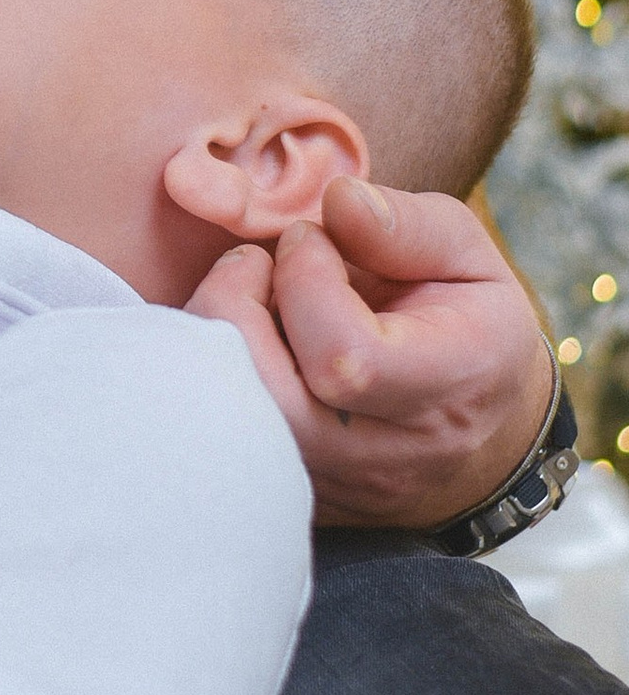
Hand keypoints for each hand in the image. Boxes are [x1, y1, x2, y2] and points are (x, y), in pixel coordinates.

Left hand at [184, 177, 554, 530]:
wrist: (480, 428)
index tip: (309, 240)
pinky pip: (224, 438)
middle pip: (269, 401)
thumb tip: (339, 201)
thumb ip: (408, 226)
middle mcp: (388, 453)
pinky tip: (249, 340)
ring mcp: (336, 483)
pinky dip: (214, 376)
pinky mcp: (292, 494)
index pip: (348, 358)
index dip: (306, 282)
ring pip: (233, 423)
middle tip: (255, 264)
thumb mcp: (466, 257)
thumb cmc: (466, 322)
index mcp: (449, 384)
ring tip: (249, 297)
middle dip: (235, 309)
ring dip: (217, 339)